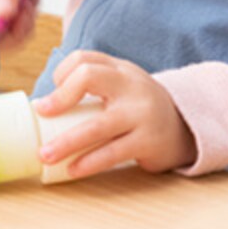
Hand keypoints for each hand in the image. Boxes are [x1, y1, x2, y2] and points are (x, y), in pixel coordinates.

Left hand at [34, 51, 196, 177]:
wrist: (185, 128)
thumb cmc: (138, 109)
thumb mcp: (122, 87)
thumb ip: (91, 89)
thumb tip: (42, 108)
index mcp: (120, 69)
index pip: (84, 59)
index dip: (62, 74)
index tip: (50, 99)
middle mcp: (131, 85)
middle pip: (89, 76)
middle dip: (60, 97)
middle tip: (42, 115)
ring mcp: (141, 113)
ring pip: (98, 125)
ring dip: (67, 142)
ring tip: (46, 155)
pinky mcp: (148, 141)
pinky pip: (113, 153)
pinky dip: (89, 162)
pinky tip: (73, 169)